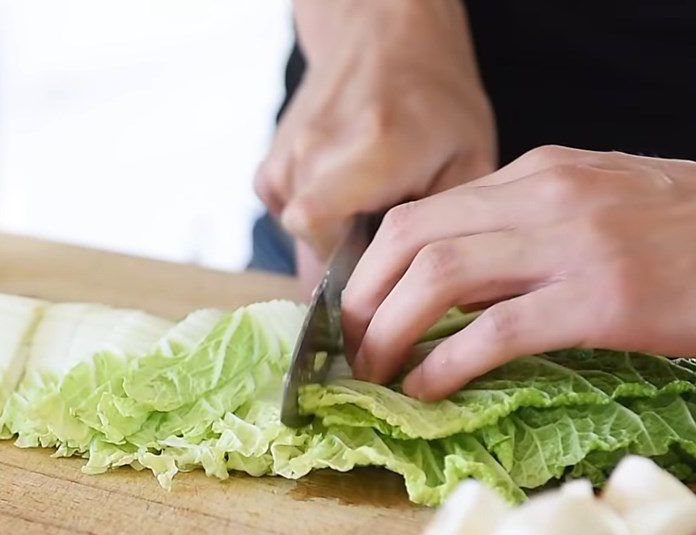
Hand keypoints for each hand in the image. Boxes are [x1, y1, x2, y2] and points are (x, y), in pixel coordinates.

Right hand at [254, 0, 494, 290]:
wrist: (382, 37)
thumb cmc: (434, 99)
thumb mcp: (467, 159)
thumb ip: (442, 229)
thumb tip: (424, 295)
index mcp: (367, 148)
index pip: (316, 227)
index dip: (342, 270)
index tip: (376, 277)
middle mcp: (312, 151)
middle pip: (315, 248)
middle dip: (350, 262)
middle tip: (386, 246)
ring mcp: (283, 159)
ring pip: (302, 240)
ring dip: (336, 241)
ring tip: (368, 209)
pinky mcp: (269, 170)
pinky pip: (289, 224)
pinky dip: (317, 224)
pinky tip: (344, 196)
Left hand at [342, 145, 695, 397]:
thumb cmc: (680, 236)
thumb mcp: (592, 210)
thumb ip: (520, 235)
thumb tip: (452, 287)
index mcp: (537, 175)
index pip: (419, 215)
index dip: (368, 270)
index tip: (354, 313)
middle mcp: (545, 196)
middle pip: (410, 240)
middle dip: (362, 301)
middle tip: (351, 348)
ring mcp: (574, 244)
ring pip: (439, 278)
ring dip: (390, 332)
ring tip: (376, 372)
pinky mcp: (601, 299)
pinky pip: (494, 332)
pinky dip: (444, 364)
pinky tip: (426, 389)